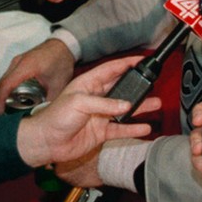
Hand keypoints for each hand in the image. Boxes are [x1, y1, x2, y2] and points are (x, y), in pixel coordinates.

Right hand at [0, 37, 76, 114]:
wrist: (64, 45)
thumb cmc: (62, 62)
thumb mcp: (58, 85)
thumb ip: (50, 101)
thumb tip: (42, 117)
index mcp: (27, 66)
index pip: (6, 85)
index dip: (0, 100)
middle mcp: (18, 62)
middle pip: (1, 84)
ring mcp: (17, 61)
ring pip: (2, 80)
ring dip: (0, 95)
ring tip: (2, 110)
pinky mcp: (18, 62)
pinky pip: (8, 77)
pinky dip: (5, 89)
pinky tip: (9, 98)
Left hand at [15, 57, 158, 167]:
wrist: (46, 142)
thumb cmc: (55, 117)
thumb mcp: (79, 103)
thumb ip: (104, 103)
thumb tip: (126, 105)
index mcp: (87, 84)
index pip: (110, 70)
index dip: (126, 64)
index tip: (141, 60)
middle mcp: (95, 98)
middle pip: (120, 89)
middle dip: (137, 85)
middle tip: (152, 82)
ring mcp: (99, 115)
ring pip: (124, 109)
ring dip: (139, 107)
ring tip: (156, 103)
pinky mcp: (100, 132)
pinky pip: (120, 129)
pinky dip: (132, 128)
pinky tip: (144, 127)